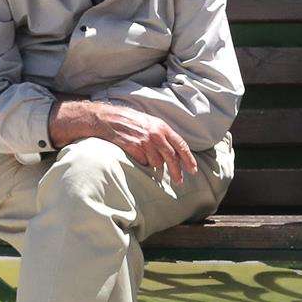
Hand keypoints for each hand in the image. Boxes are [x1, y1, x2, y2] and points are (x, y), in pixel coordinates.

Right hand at [52, 99, 198, 182]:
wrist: (108, 119)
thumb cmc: (130, 121)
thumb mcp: (150, 123)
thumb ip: (162, 135)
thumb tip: (173, 152)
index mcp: (162, 127)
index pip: (181, 145)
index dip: (188, 159)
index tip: (192, 170)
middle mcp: (156, 134)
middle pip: (172, 158)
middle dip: (177, 172)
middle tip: (179, 182)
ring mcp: (145, 142)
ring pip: (157, 163)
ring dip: (154, 165)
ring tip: (146, 159)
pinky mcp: (134, 148)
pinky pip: (143, 163)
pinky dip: (142, 163)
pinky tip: (137, 156)